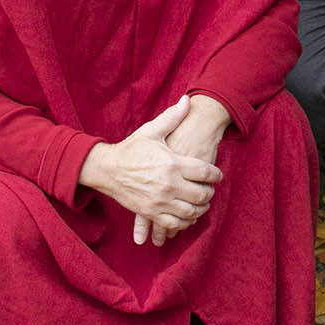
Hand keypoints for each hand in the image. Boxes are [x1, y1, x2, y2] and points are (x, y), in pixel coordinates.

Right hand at [81, 97, 224, 244]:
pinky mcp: (151, 212)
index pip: (205, 172)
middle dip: (210, 193)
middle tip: (210, 189)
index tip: (217, 175)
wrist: (106, 169)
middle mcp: (168, 184)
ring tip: (202, 203)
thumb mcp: (151, 131)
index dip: (216, 175)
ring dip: (201, 209)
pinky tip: (188, 215)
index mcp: (172, 164)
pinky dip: (185, 222)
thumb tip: (187, 100)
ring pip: (191, 212)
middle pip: (202, 194)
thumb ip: (172, 117)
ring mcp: (159, 201)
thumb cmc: (131, 149)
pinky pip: (175, 224)